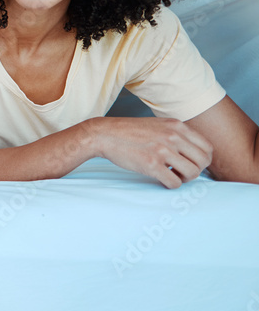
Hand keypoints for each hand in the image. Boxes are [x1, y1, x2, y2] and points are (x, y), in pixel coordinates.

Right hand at [90, 116, 213, 187]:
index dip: (202, 160)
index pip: (207, 147)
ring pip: (192, 173)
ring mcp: (162, 150)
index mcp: (177, 126)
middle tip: (182, 172)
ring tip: (172, 175)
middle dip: (196, 171)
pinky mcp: (151, 164)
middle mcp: (173, 136)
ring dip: (185, 179)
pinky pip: (175, 182)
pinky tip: (161, 179)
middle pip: (203, 161)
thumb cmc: (130, 132)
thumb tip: (194, 153)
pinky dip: (171, 185)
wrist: (104, 134)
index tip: (191, 164)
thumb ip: (177, 134)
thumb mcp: (158, 125)